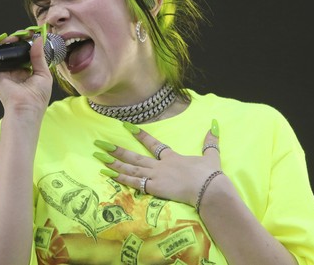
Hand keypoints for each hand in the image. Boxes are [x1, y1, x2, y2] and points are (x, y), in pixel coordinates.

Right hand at [0, 29, 52, 116]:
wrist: (25, 108)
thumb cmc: (37, 98)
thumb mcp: (44, 74)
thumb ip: (39, 57)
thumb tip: (38, 40)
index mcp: (27, 72)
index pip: (26, 53)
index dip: (27, 43)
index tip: (31, 34)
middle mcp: (15, 71)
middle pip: (14, 51)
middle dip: (17, 40)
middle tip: (22, 35)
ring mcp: (4, 72)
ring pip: (3, 52)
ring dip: (6, 42)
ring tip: (12, 39)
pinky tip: (0, 42)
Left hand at [97, 120, 220, 206]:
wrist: (209, 189)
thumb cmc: (210, 175)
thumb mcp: (211, 156)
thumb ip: (210, 142)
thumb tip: (214, 124)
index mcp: (172, 157)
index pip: (153, 144)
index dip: (140, 135)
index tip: (126, 127)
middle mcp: (160, 165)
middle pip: (134, 156)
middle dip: (117, 150)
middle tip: (100, 143)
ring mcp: (156, 176)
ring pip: (130, 168)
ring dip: (114, 162)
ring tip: (99, 156)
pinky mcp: (154, 188)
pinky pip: (133, 182)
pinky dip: (120, 177)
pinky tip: (108, 173)